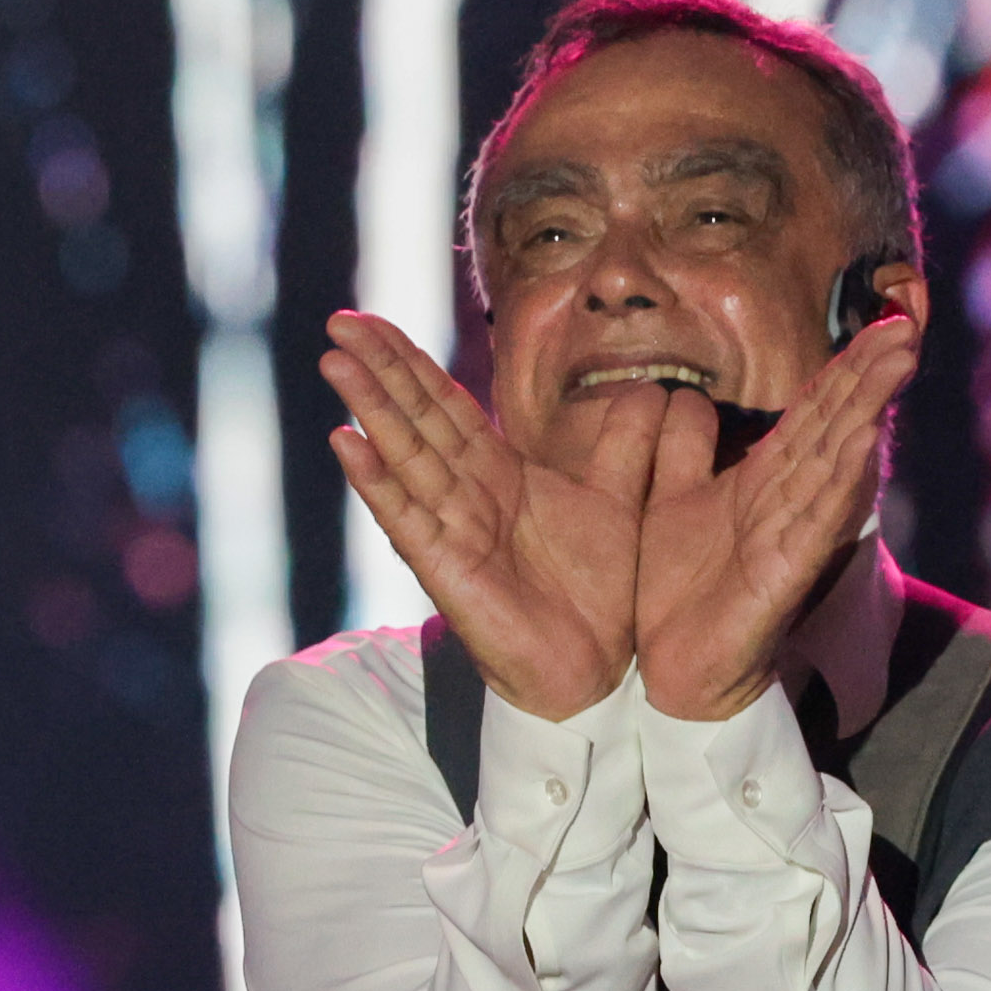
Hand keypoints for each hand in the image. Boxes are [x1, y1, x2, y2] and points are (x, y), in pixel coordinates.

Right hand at [321, 311, 663, 721]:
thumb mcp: (622, 501)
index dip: (411, 362)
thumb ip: (630, 445)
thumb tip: (655, 390)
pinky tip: (347, 443)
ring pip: (404, 457)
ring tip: (335, 364)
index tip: (374, 321)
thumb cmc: (600, 593)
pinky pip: (407, 518)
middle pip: (415, 418)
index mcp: (498, 474)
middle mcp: (465, 495)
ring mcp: (450, 530)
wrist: (599, 670)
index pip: (445, 405)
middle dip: (378, 370)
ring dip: (369, 409)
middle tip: (338, 321)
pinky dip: (377, 482)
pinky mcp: (447, 569)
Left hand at [632, 315, 920, 720]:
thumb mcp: (666, 500)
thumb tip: (681, 394)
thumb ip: (677, 448)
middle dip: (869, 372)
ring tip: (896, 360)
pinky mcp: (785, 576)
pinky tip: (862, 442)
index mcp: (762, 480)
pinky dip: (841, 480)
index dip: (844, 366)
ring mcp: (792, 537)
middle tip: (904, 322)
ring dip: (866, 408)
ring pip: (836, 460)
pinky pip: (817, 521)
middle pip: (835, 423)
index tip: (880, 321)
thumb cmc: (675, 592)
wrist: (672, 674)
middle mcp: (787, 501)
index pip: (812, 411)